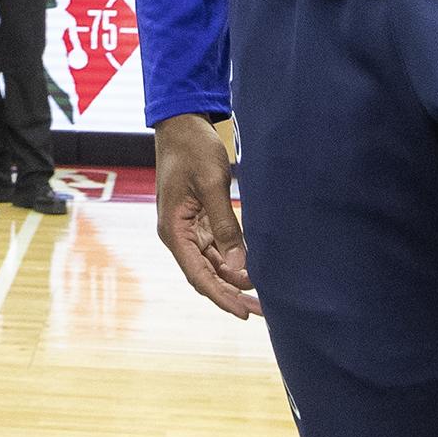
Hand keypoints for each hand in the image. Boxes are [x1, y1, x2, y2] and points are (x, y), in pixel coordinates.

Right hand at [152, 113, 258, 318]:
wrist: (181, 124)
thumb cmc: (193, 149)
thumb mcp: (212, 185)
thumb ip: (225, 226)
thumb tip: (239, 267)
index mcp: (173, 230)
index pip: (197, 275)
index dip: (221, 296)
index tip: (243, 313)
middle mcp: (177, 235)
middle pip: (206, 275)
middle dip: (233, 294)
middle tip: (263, 311)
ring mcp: (188, 229)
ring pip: (212, 265)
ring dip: (235, 280)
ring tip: (264, 295)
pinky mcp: (198, 220)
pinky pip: (216, 249)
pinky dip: (233, 261)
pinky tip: (253, 268)